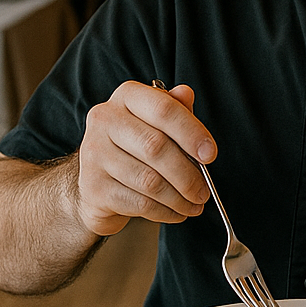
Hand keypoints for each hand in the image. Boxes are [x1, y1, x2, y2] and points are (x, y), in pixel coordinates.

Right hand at [74, 80, 216, 235]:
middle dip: (188, 174)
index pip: (163, 108)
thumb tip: (186, 94)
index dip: (191, 132)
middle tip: (204, 191)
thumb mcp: (158, 124)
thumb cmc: (136, 148)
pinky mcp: (94, 187)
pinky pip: (140, 203)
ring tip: (193, 204)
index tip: (210, 154)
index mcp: (126, 97)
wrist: (98, 184)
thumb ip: (175, 110)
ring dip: (179, 198)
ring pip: (149, 181)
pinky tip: (176, 212)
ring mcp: (94, 153)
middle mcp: (105, 120)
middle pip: (156, 147)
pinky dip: (165, 212)